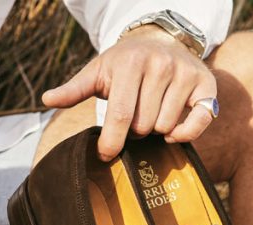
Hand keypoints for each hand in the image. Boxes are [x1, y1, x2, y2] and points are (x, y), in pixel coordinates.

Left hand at [42, 25, 217, 160]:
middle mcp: (161, 65)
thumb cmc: (125, 63)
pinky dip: (184, 135)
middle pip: (143, 126)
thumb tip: (46, 99)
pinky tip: (172, 131)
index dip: (111, 141)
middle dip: (134, 130)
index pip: (120, 115)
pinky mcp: (206, 86)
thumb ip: (74, 89)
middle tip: (134, 117)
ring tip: (151, 113)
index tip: (105, 154)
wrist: (162, 41)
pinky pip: (198, 124)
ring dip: (155, 129)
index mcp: (131, 63)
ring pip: (165, 127)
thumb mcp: (98, 71)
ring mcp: (185, 74)